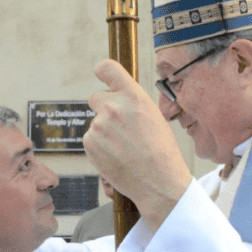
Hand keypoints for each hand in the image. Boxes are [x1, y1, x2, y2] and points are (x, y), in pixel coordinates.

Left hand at [84, 59, 191, 228]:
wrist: (159, 182)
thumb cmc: (162, 151)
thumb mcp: (154, 117)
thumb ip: (132, 104)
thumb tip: (118, 99)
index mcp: (133, 96)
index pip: (108, 68)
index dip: (102, 71)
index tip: (100, 74)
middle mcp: (113, 106)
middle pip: (95, 97)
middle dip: (102, 108)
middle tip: (118, 126)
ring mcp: (98, 125)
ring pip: (96, 123)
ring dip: (104, 133)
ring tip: (125, 149)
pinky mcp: (89, 143)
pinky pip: (91, 140)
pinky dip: (100, 148)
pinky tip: (117, 157)